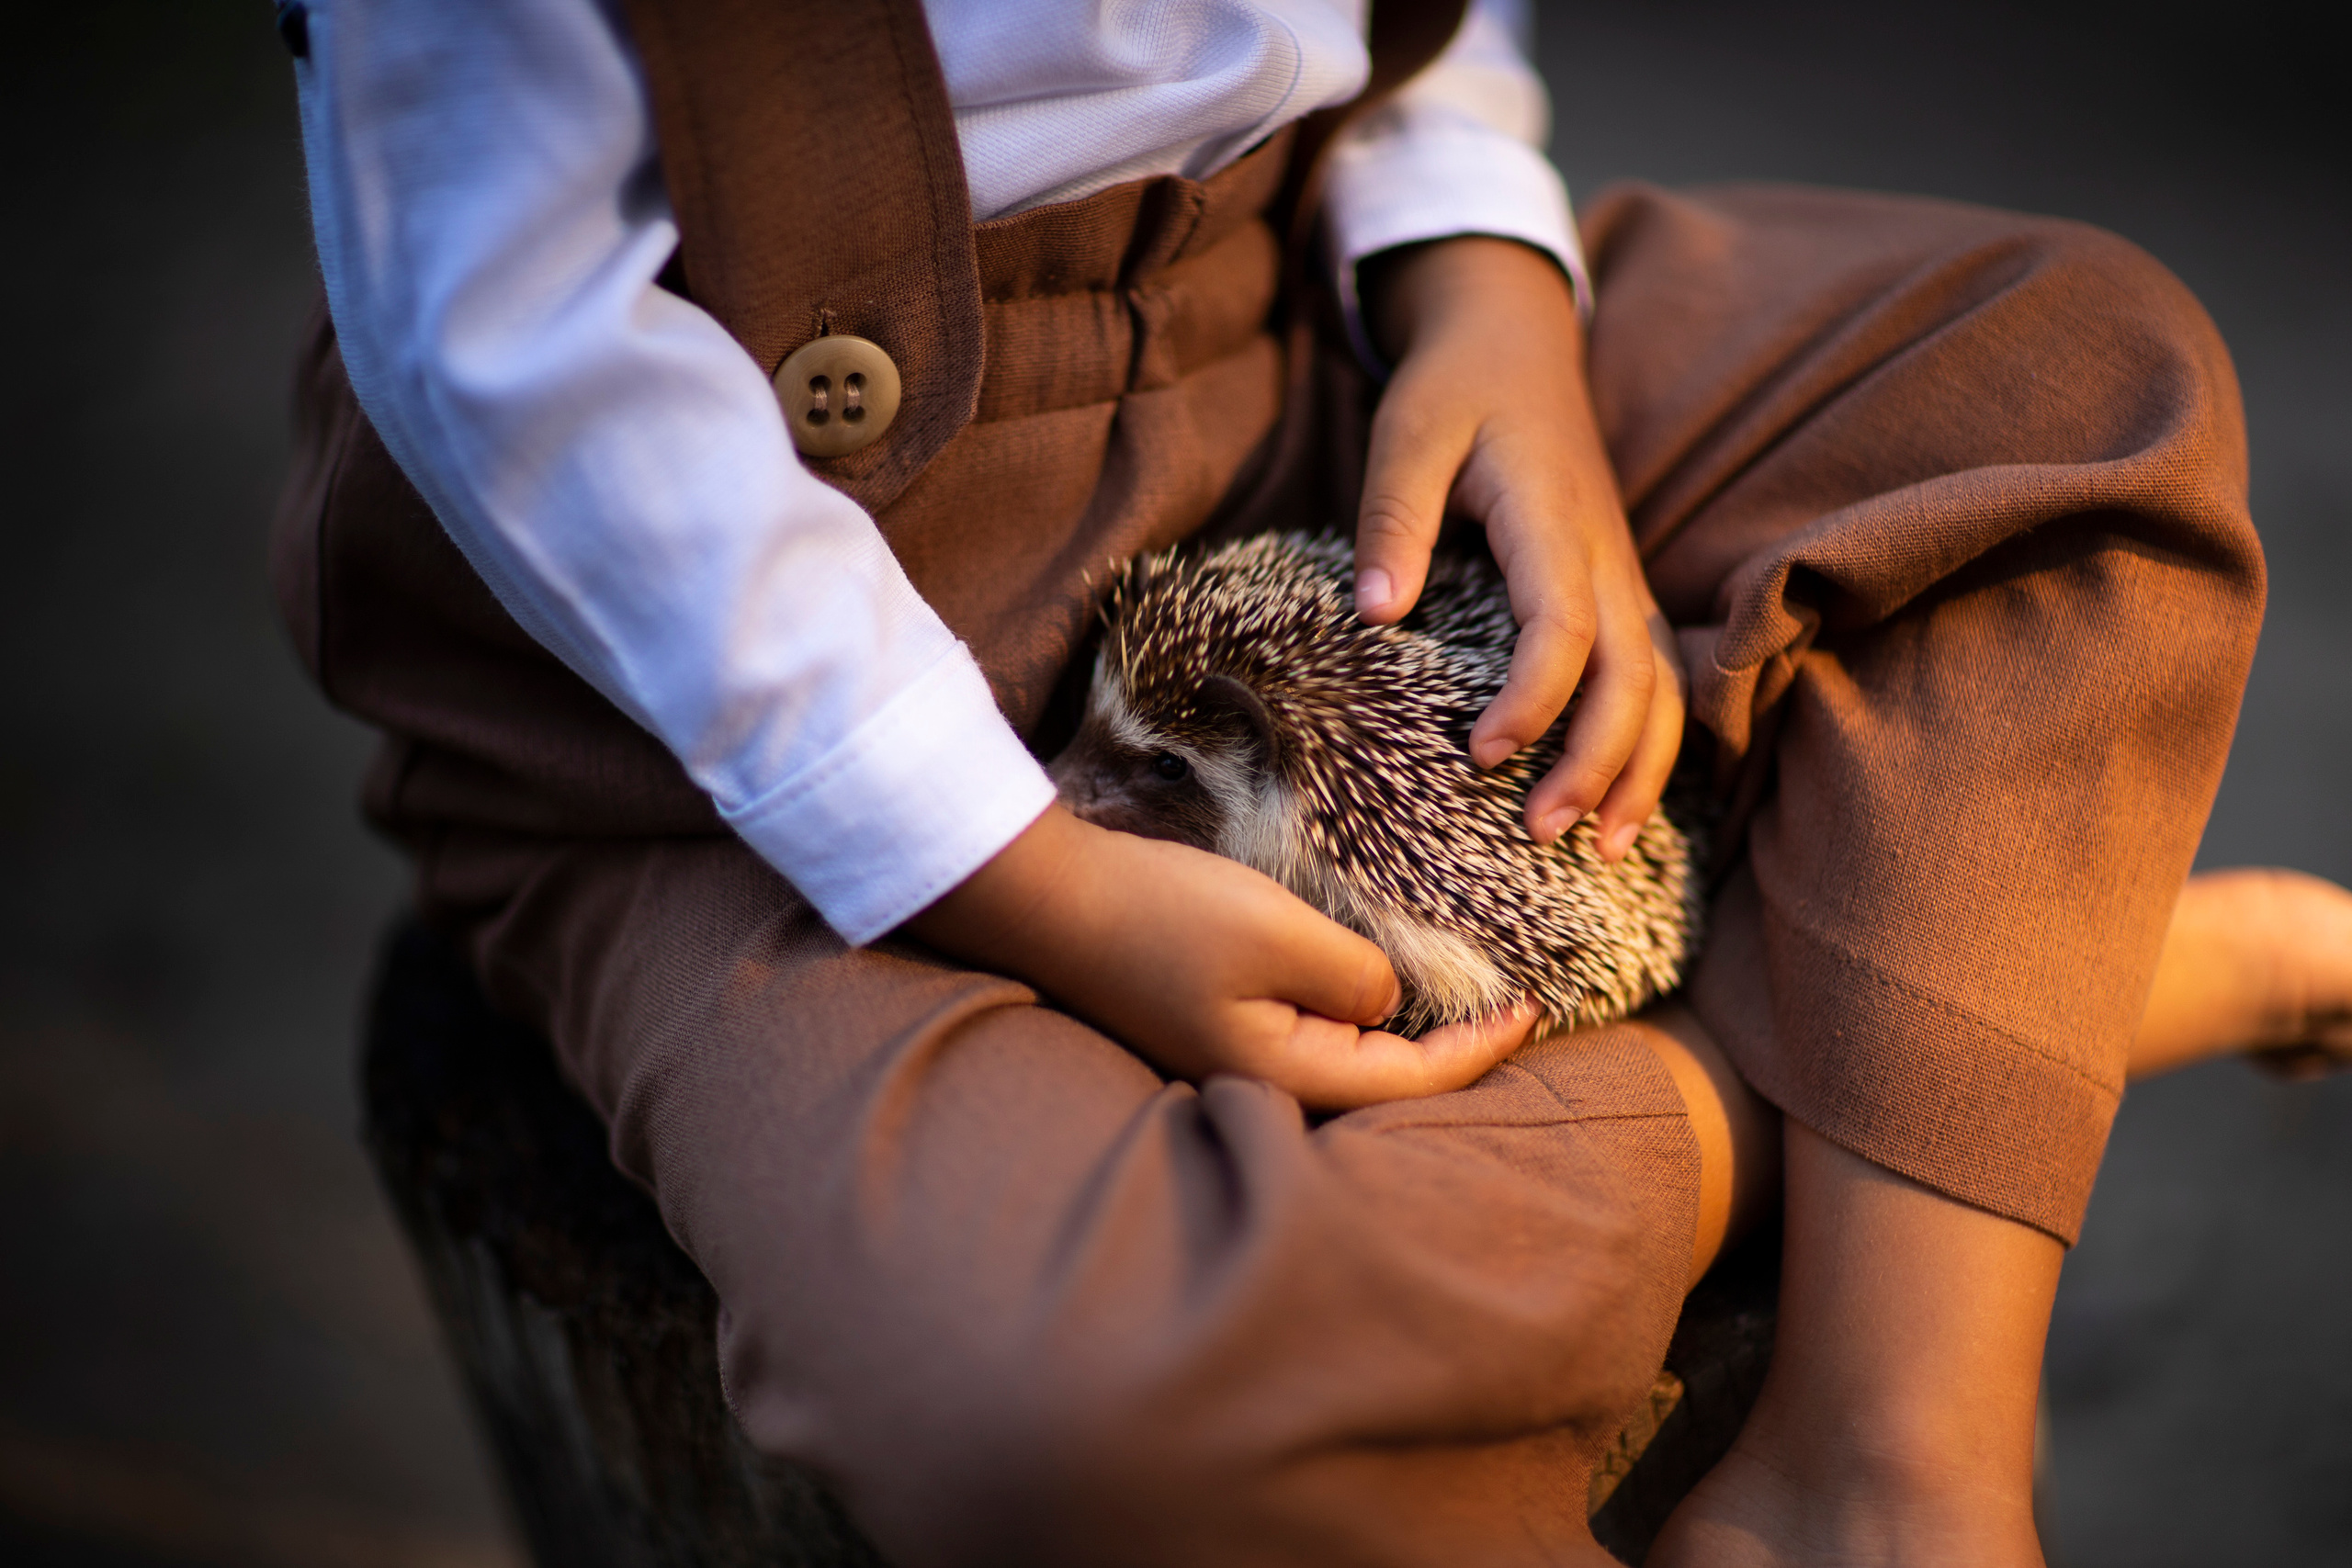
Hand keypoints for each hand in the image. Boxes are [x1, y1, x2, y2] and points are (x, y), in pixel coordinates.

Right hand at [906, 806, 1540, 1108]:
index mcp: (1281, 1075)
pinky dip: (1350, 1014)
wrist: (1049, 897)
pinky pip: (1302, 1031)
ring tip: (1457, 1004)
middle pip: (1380, 1088)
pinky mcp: (1208, 1022)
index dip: (1481, 1050)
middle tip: (1511, 1017)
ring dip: (1400, 1037)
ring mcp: (1227, 1056)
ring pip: (1341, 1060)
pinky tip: (1370, 988)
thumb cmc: (1162, 914)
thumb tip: (1384, 1000)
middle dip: (1450, 1059)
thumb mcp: (1279, 933)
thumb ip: (1354, 976)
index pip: (1411, 1081)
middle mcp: (1257, 1082)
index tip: (1532, 1009)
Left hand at [1356, 236, 1683, 855]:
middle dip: (1596, 763)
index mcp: (1551, 519)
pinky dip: (1650, 746)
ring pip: (1662, 688)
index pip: (1563, 627)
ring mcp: (1622, 577)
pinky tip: (1622, 803)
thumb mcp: (1405, 434)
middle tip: (1538, 833)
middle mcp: (1604, 557)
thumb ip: (1392, 520)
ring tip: (1604, 850)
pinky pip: (1657, 678)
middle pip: (1632, 676)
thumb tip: (1377, 614)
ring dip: (1640, 771)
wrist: (1516, 342)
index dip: (1533, 700)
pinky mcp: (1620, 592)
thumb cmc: (1454, 390)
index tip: (1481, 755)